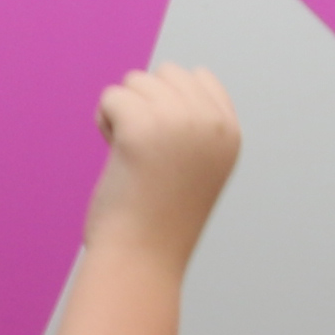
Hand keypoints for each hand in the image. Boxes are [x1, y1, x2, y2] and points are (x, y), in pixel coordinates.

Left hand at [87, 65, 240, 250]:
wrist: (141, 260)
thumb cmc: (157, 220)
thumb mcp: (192, 167)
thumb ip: (188, 127)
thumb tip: (161, 83)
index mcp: (230, 133)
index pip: (199, 78)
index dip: (168, 103)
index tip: (162, 144)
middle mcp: (211, 123)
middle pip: (166, 74)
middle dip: (144, 103)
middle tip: (140, 149)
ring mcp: (180, 122)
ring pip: (136, 81)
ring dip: (122, 113)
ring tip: (127, 155)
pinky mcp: (143, 127)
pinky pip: (112, 96)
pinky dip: (104, 120)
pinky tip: (113, 152)